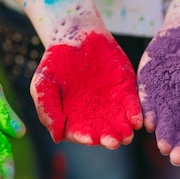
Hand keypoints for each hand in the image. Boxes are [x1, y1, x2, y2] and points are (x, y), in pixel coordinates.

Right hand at [30, 31, 142, 148]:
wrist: (75, 37)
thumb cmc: (54, 63)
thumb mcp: (42, 84)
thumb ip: (47, 109)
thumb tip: (57, 137)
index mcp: (73, 119)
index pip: (80, 133)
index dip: (85, 137)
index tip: (90, 138)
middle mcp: (94, 117)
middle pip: (103, 132)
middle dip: (108, 138)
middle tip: (113, 142)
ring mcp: (111, 105)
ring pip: (120, 123)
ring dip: (124, 131)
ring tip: (127, 135)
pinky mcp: (125, 92)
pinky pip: (132, 105)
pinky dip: (135, 113)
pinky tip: (137, 120)